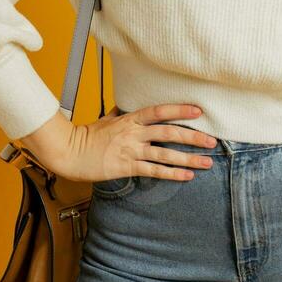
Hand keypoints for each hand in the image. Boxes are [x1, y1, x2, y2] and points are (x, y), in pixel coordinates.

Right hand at [19, 104, 217, 182]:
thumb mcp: (107, 119)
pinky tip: (187, 176)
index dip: (180, 109)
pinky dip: (172, 174)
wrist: (69, 152)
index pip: (160, 111)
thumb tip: (129, 106)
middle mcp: (134, 133)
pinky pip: (154, 171)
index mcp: (130, 119)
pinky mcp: (126, 167)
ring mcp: (131, 151)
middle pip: (169, 132)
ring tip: (207, 162)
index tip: (199, 110)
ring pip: (165, 154)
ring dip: (188, 158)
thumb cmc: (87, 135)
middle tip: (212, 140)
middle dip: (193, 136)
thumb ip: (123, 114)